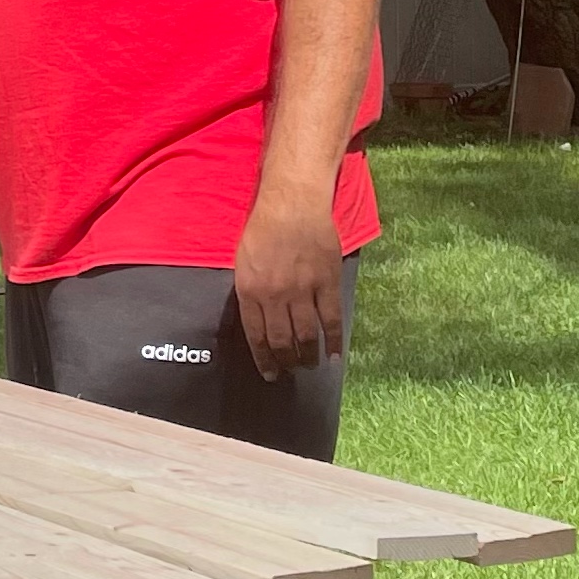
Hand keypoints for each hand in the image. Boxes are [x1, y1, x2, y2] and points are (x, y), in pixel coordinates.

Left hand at [234, 185, 344, 380]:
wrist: (293, 203)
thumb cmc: (263, 229)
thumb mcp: (243, 263)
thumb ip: (249, 292)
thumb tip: (258, 321)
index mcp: (250, 292)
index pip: (256, 337)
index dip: (264, 360)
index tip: (270, 375)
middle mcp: (275, 296)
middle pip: (281, 340)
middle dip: (286, 362)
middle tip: (290, 372)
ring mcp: (303, 290)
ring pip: (306, 334)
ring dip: (308, 355)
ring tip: (310, 366)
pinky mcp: (327, 282)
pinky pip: (331, 318)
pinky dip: (334, 340)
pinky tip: (335, 356)